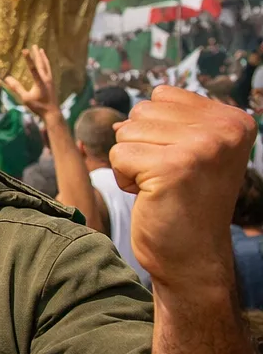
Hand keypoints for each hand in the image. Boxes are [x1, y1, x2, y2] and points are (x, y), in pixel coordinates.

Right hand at [0, 46, 60, 119]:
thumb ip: (16, 88)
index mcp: (40, 82)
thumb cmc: (38, 106)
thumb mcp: (25, 98)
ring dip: (43, 57)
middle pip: (41, 64)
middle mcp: (46, 79)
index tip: (25, 50)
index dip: (28, 59)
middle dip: (37, 54)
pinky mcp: (52, 82)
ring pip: (47, 65)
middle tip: (34, 45)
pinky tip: (46, 62)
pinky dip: (47, 63)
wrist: (52, 112)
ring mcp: (50, 80)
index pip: (33, 68)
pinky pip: (49, 69)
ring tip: (41, 50)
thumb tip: (6, 78)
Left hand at [109, 86, 256, 287]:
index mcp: (234, 120)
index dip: (156, 131)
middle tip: (167, 178)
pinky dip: (123, 179)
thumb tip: (123, 115)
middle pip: (141, 112)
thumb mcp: (191, 152)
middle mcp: (225, 129)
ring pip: (126, 132)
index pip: (162, 95)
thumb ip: (169, 124)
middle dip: (141, 146)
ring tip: (160, 187)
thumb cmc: (184, 204)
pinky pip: (118, 155)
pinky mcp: (173, 167)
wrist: (193, 258)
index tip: (179, 163)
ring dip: (132, 163)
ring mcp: (202, 147)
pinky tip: (150, 197)